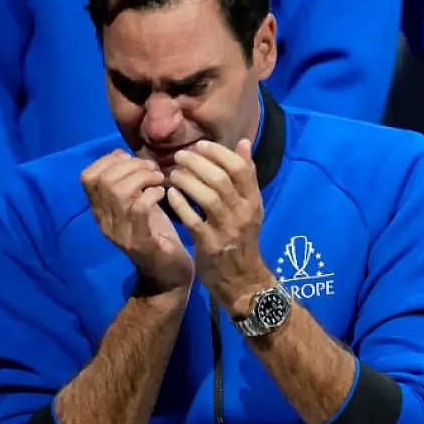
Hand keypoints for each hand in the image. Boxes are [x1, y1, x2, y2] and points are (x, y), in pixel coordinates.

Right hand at [82, 150, 193, 293]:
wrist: (168, 278)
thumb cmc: (156, 237)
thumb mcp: (137, 205)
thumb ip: (128, 183)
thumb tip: (123, 155)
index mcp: (101, 211)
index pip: (88, 177)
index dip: (109, 160)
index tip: (132, 161)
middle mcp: (105, 222)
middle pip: (104, 180)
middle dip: (131, 166)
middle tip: (152, 170)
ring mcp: (121, 234)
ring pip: (119, 191)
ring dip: (143, 178)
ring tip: (158, 180)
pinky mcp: (140, 243)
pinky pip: (139, 209)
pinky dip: (152, 194)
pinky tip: (162, 195)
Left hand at [166, 140, 274, 315]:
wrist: (242, 280)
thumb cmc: (241, 238)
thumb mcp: (250, 206)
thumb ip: (245, 176)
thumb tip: (243, 143)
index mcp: (253, 200)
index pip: (240, 168)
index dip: (219, 152)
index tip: (200, 145)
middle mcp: (243, 213)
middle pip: (221, 179)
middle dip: (197, 163)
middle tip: (179, 156)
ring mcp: (227, 230)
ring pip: (207, 197)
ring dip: (187, 181)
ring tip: (173, 174)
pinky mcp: (210, 245)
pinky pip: (193, 220)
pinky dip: (180, 204)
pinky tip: (170, 194)